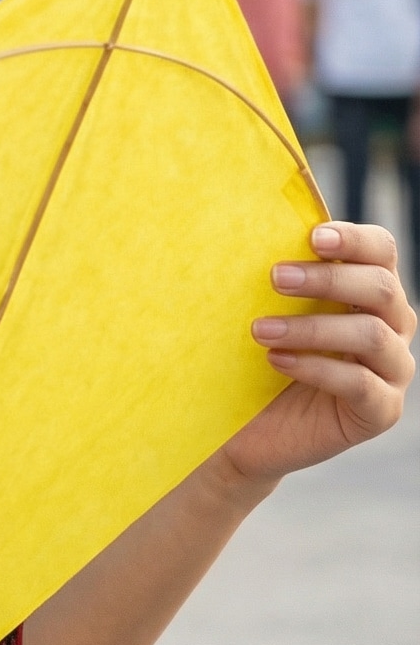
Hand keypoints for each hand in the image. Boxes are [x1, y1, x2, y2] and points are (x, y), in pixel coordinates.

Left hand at [219, 221, 415, 492]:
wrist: (249, 426)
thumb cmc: (259, 354)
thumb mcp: (269, 307)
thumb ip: (279, 271)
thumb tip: (253, 218)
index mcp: (371, 289)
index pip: (382, 251)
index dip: (354, 239)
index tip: (312, 237)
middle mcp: (393, 325)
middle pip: (381, 289)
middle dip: (328, 279)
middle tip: (275, 277)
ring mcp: (393, 370)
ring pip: (372, 336)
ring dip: (312, 327)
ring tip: (260, 329)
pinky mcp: (381, 411)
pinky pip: (360, 384)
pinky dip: (316, 368)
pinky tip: (276, 361)